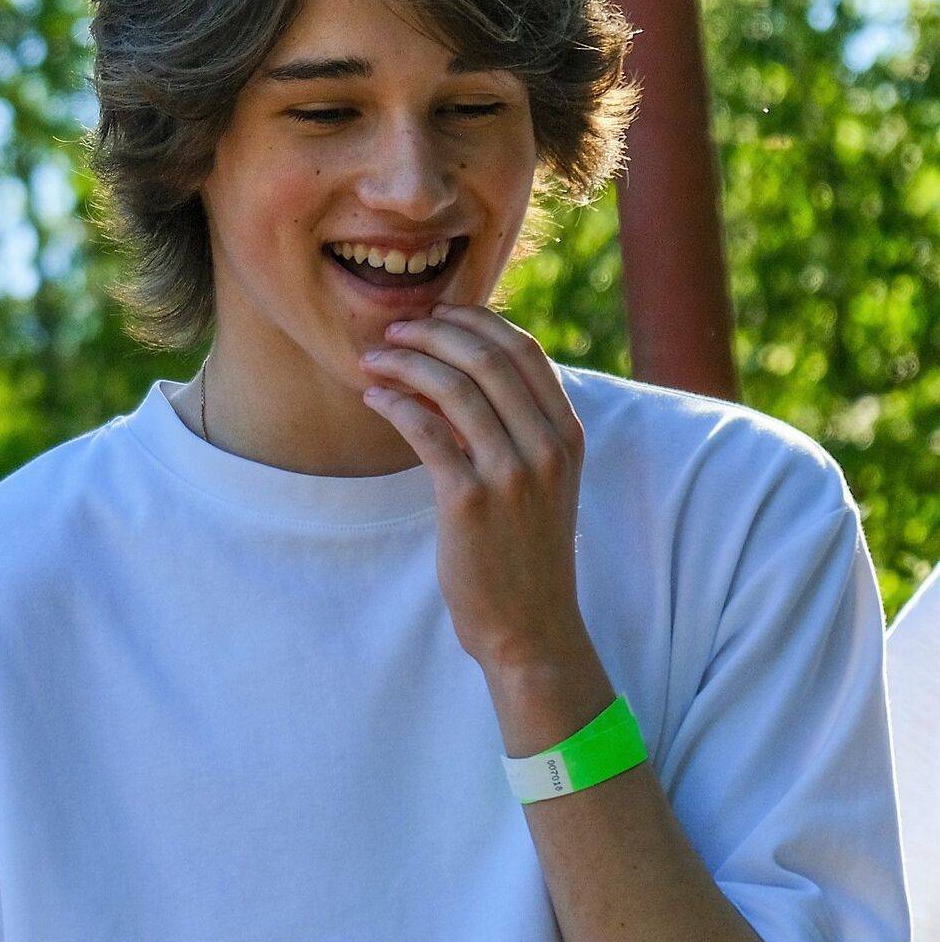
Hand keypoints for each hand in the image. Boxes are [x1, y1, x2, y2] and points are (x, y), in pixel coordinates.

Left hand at [359, 303, 586, 671]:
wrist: (531, 627)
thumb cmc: (526, 549)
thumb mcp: (543, 479)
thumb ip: (519, 426)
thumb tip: (461, 367)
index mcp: (567, 434)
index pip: (523, 349)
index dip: (476, 320)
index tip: (437, 315)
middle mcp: (546, 447)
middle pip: (485, 358)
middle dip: (433, 332)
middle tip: (394, 331)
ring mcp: (511, 473)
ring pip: (453, 386)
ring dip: (405, 362)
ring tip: (374, 360)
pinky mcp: (470, 501)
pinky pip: (425, 430)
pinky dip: (395, 402)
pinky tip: (375, 397)